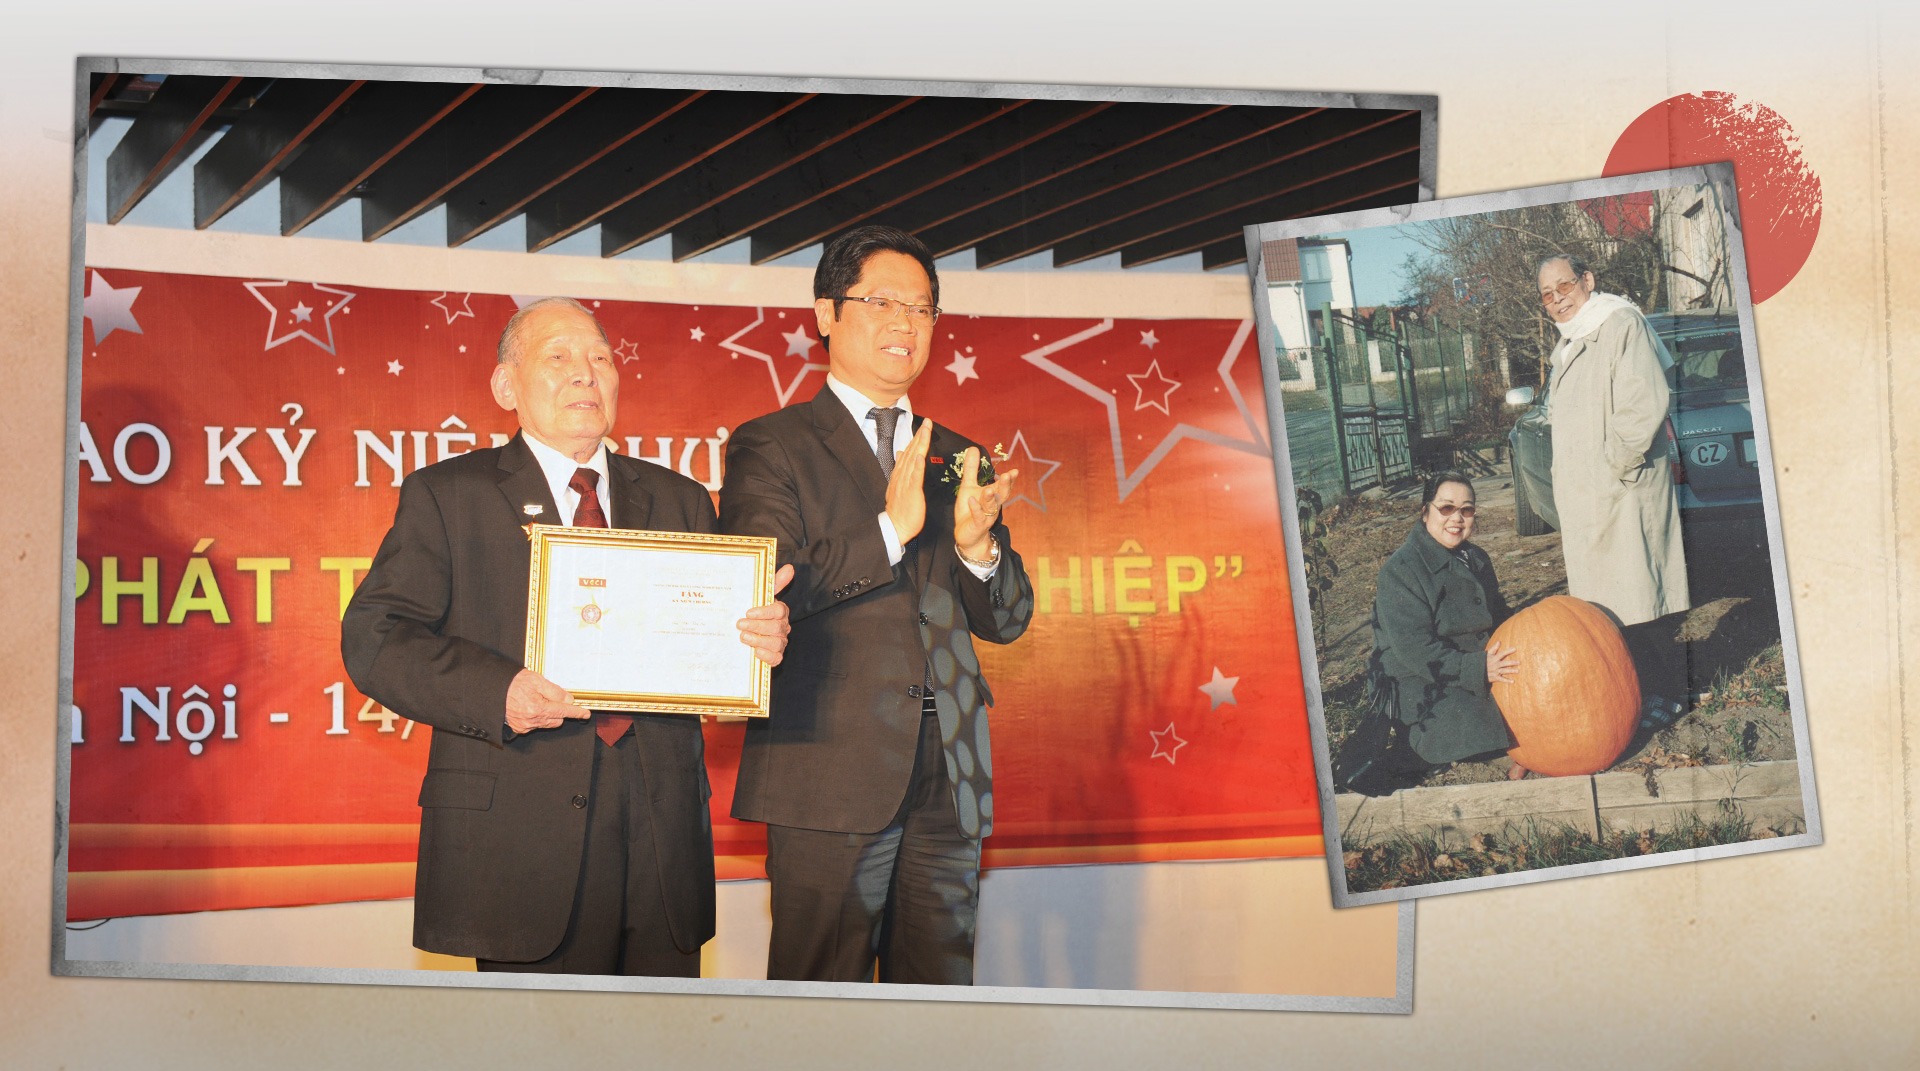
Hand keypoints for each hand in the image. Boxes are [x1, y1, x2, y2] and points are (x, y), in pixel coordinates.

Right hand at [505, 669, 589, 733]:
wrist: (492, 690)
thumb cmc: (513, 683)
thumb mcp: (536, 680)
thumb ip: (555, 691)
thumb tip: (569, 700)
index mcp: (538, 708)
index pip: (564, 711)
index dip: (576, 712)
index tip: (585, 714)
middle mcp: (532, 720)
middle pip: (557, 720)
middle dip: (558, 711)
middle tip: (551, 698)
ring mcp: (525, 726)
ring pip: (546, 723)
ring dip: (547, 715)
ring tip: (536, 701)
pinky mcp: (518, 729)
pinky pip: (535, 725)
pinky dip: (536, 718)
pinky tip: (528, 707)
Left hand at [737, 563, 794, 666]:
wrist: (743, 633)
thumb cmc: (753, 612)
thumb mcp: (760, 596)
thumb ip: (774, 583)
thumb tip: (789, 568)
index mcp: (780, 611)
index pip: (779, 610)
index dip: (764, 612)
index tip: (748, 612)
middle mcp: (783, 627)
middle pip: (776, 627)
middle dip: (757, 626)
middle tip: (740, 624)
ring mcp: (780, 642)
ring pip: (776, 643)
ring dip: (759, 640)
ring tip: (743, 637)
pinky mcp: (775, 656)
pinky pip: (776, 658)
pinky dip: (766, 656)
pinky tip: (755, 652)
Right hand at [885, 420, 932, 543]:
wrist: (895, 526)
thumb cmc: (900, 508)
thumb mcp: (899, 485)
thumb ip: (901, 468)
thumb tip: (901, 452)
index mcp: (900, 473)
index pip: (909, 451)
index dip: (917, 438)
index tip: (924, 426)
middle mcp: (902, 475)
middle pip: (911, 451)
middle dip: (920, 435)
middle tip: (928, 421)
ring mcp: (906, 482)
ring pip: (913, 459)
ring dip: (920, 444)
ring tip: (926, 430)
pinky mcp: (911, 492)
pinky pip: (914, 477)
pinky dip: (917, 465)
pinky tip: (920, 455)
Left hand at [952, 446, 1019, 557]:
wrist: (967, 535)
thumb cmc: (969, 510)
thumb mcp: (968, 487)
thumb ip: (972, 469)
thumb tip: (973, 448)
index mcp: (993, 496)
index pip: (1003, 487)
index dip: (1009, 480)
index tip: (1014, 471)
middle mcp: (993, 506)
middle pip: (1001, 495)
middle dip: (1005, 486)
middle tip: (1007, 476)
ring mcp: (986, 516)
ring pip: (991, 506)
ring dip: (990, 497)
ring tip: (988, 489)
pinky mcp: (977, 525)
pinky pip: (978, 517)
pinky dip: (976, 508)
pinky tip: (972, 500)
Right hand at [1486, 640, 1519, 684]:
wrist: (1477, 670)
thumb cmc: (1483, 661)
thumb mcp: (1487, 654)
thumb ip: (1494, 648)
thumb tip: (1499, 641)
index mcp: (1494, 658)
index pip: (1502, 654)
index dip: (1508, 651)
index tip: (1515, 649)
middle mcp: (1495, 665)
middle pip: (1504, 663)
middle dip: (1511, 663)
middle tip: (1519, 662)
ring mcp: (1495, 671)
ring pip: (1504, 671)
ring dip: (1510, 671)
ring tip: (1517, 671)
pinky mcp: (1495, 677)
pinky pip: (1501, 679)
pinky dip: (1506, 681)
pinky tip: (1512, 681)